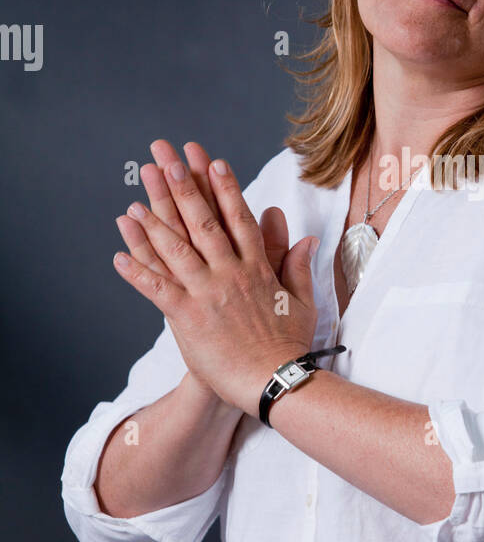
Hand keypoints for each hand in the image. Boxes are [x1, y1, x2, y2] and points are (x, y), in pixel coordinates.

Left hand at [113, 143, 319, 416]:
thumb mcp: (303, 302)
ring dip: (153, 222)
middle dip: (182, 188)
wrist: (276, 381)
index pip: (238, 218)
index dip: (224, 188)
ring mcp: (208, 293)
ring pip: (176, 250)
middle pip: (202, 222)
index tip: (212, 162)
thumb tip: (306, 239)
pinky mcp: (189, 317)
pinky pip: (157, 289)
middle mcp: (230, 273)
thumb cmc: (290, 346)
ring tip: (135, 199)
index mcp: (257, 268)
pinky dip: (137, 272)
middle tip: (166, 160)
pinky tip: (119, 255)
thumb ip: (298, 266)